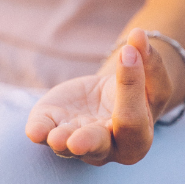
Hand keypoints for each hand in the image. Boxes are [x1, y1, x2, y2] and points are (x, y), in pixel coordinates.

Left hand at [25, 28, 171, 164]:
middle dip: (87, 142)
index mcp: (138, 138)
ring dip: (60, 141)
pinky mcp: (52, 127)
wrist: (106, 98)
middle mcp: (107, 148)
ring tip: (55, 137)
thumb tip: (139, 35)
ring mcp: (76, 141)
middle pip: (99, 146)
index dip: (132, 86)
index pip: (132, 118)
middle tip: (77, 142)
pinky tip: (34, 130)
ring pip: (68, 146)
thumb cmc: (136, 90)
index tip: (128, 53)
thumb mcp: (149, 75)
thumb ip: (148, 59)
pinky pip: (44, 131)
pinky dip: (39, 130)